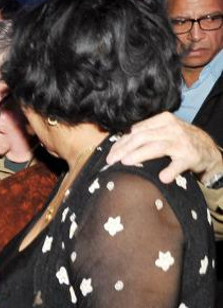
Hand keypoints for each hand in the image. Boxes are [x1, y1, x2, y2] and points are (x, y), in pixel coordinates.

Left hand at [106, 111, 222, 184]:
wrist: (207, 149)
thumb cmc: (179, 140)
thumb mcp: (164, 131)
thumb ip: (145, 134)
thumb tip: (119, 144)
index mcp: (162, 120)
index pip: (136, 131)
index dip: (120, 143)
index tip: (110, 153)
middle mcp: (171, 129)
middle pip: (142, 138)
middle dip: (123, 149)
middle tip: (110, 161)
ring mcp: (181, 143)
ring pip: (156, 147)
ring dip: (139, 155)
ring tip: (125, 163)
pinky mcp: (190, 157)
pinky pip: (178, 164)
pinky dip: (170, 171)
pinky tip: (162, 178)